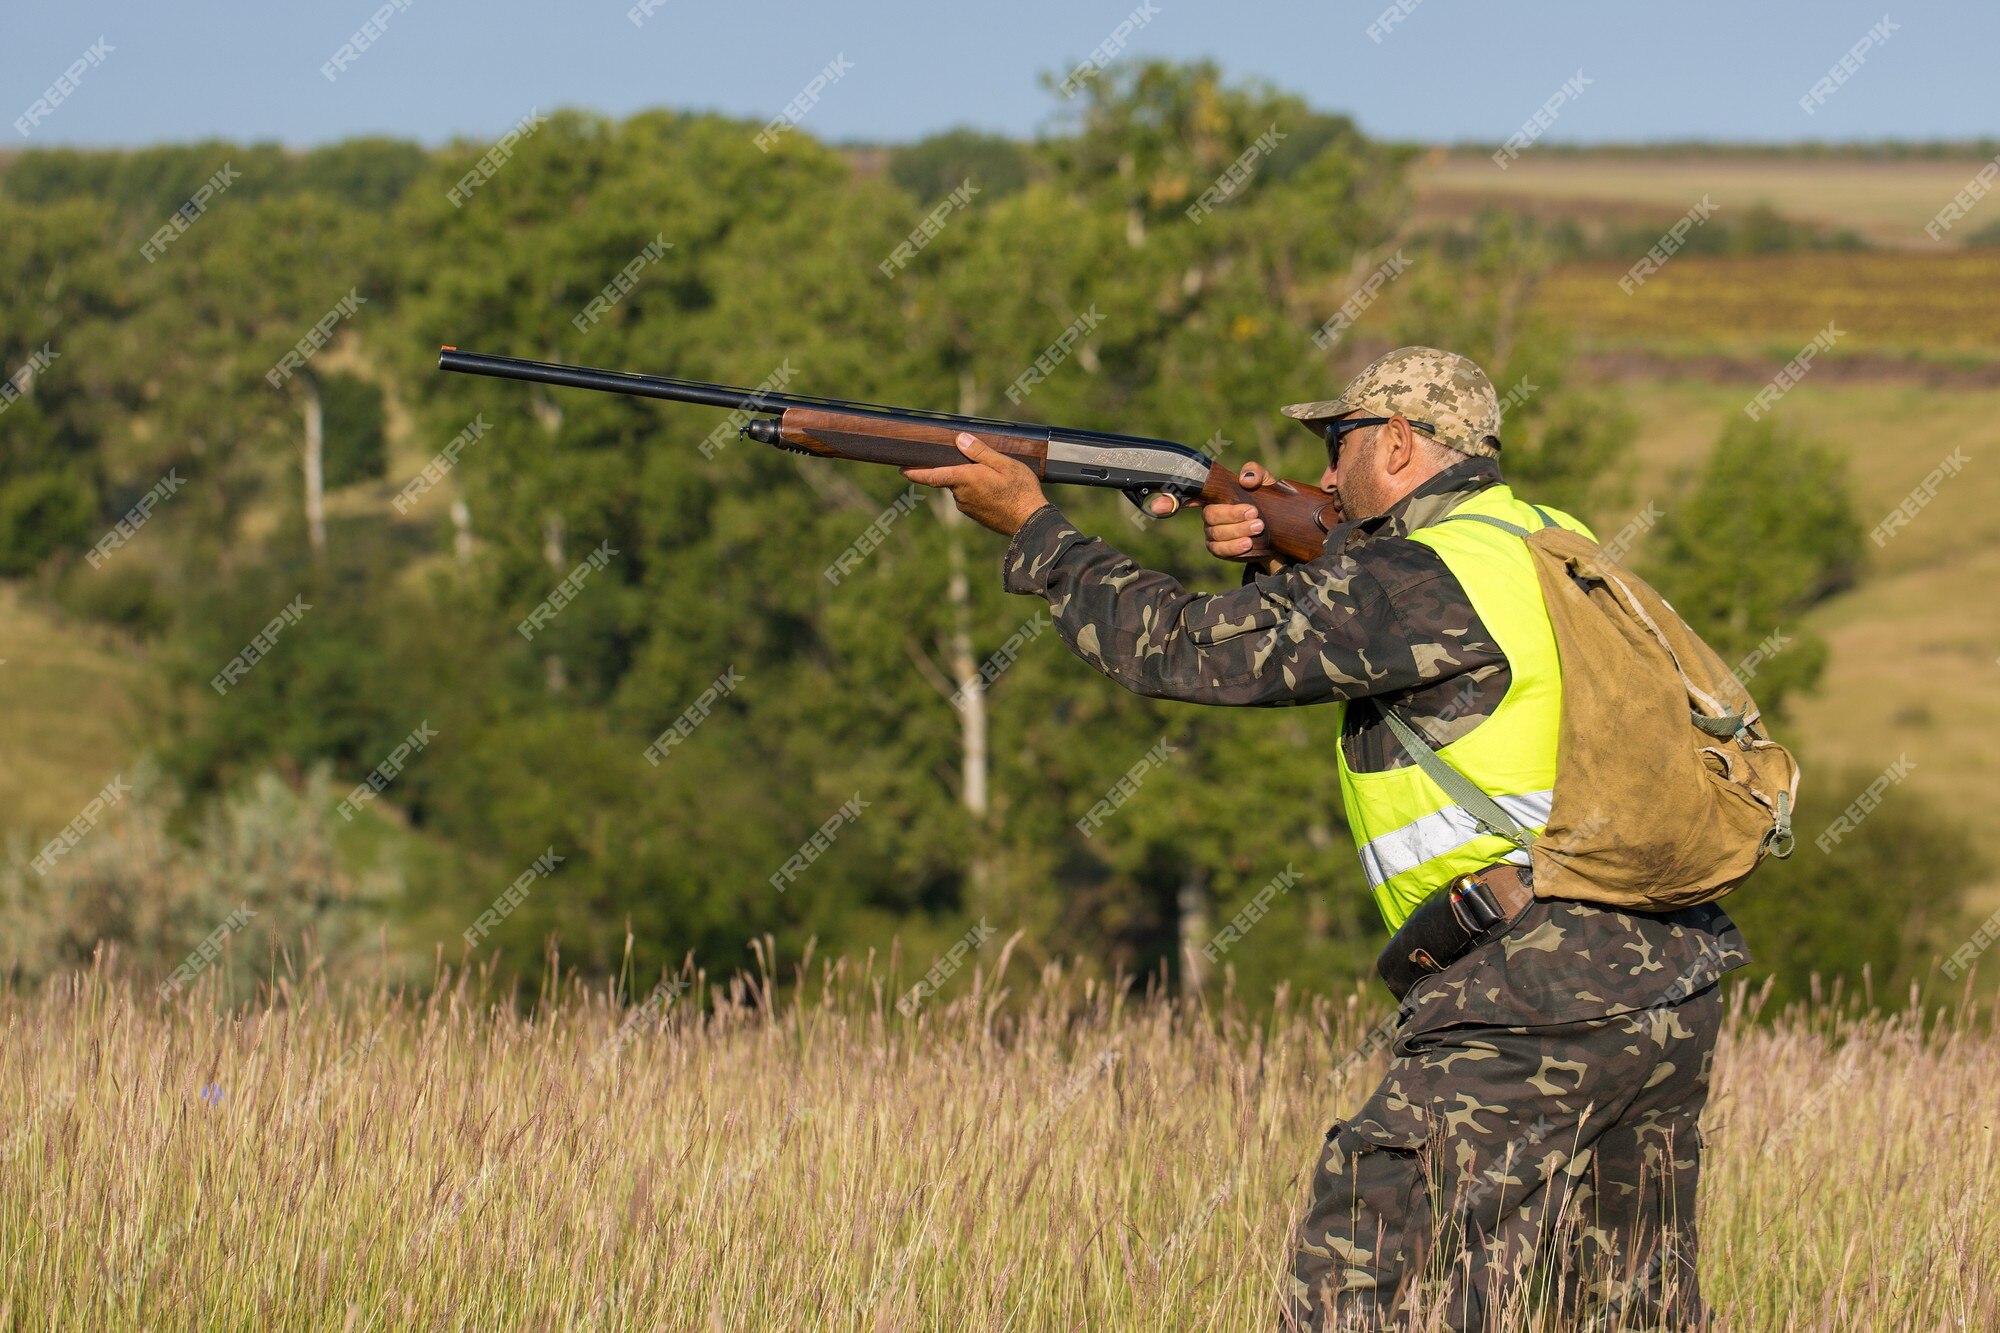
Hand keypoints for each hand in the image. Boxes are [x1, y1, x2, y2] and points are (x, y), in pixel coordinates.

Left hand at [901, 432, 1049, 536]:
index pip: (932, 475)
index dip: (915, 472)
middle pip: (952, 478)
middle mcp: (961, 495)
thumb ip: (979, 452)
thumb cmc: (1020, 490)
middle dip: (960, 470)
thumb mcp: (1003, 463)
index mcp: (964, 479)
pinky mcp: (976, 516)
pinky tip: (998, 492)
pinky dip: (980, 493)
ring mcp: (968, 508)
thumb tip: (959, 439)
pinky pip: (972, 499)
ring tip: (998, 480)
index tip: (901, 469)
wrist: (1031, 521)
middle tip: (983, 466)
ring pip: (963, 489)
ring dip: (973, 482)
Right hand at [1200, 462, 1287, 572]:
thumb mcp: (1265, 483)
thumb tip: (1245, 479)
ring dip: (1238, 530)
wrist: (1276, 530)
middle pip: (1212, 515)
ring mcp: (1213, 533)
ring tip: (1258, 528)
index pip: (1200, 494)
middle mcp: (1211, 515)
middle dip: (1233, 514)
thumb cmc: (1265, 501)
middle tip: (1254, 513)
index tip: (1199, 499)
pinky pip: (1219, 550)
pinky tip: (1247, 543)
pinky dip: (1233, 547)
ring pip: (1217, 533)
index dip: (1194, 497)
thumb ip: (1256, 473)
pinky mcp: (1219, 549)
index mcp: (1217, 497)